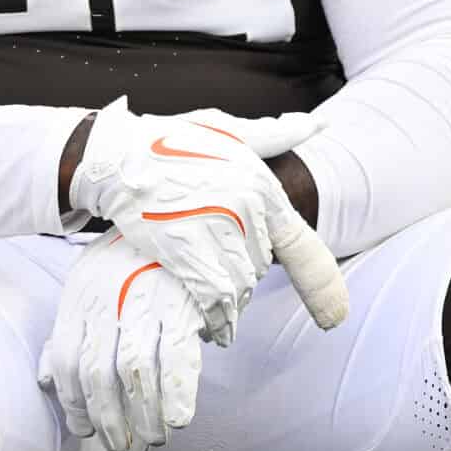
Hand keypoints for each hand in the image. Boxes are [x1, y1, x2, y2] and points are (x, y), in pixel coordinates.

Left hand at [38, 232, 204, 450]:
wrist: (186, 207)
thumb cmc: (137, 257)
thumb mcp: (93, 283)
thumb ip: (71, 331)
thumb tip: (46, 379)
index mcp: (82, 293)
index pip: (67, 359)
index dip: (72, 402)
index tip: (84, 428)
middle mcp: (110, 297)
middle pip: (97, 372)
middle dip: (106, 417)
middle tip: (116, 443)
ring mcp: (148, 299)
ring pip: (135, 372)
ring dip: (143, 415)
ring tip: (151, 436)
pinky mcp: (186, 303)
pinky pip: (177, 357)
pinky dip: (176, 395)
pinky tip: (177, 418)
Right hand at [67, 99, 347, 341]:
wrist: (117, 158)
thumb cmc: (171, 142)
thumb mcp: (225, 130)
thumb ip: (274, 135)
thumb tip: (318, 125)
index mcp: (259, 182)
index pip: (298, 241)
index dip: (319, 282)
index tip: (334, 318)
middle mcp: (244, 206)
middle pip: (262, 265)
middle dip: (245, 268)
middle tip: (218, 262)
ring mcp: (214, 230)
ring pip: (240, 285)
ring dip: (230, 296)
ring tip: (211, 287)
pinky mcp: (184, 250)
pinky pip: (214, 297)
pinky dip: (216, 317)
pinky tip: (213, 325)